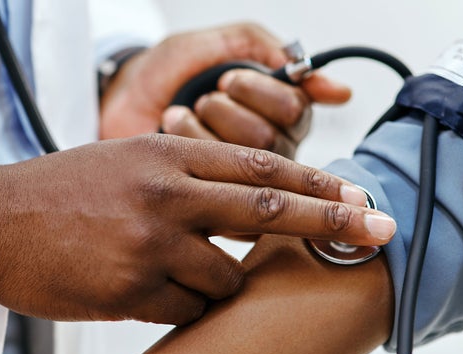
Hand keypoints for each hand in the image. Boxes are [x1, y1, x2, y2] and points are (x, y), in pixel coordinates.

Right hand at [0, 135, 394, 324]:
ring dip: (214, 282)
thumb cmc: (60, 191)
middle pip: (271, 211)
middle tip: (379, 229)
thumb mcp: (126, 160)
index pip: (260, 167)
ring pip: (224, 278)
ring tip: (167, 271)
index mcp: (166, 154)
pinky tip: (139, 289)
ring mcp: (151, 244)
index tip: (358, 195)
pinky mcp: (132, 290)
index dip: (316, 183)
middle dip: (333, 221)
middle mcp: (166, 194)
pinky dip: (178, 305)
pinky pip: (186, 309)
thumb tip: (244, 207)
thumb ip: (184, 176)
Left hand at [99, 23, 350, 156]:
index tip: (227, 78)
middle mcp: (267, 151)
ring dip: (205, 124)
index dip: (260, 92)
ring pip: (242, 164)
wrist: (121, 94)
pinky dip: (186, 139)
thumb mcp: (222, 45)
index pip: (295, 110)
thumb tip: (341, 94)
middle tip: (204, 97)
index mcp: (279, 114)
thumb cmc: (172, 69)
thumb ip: (278, 59)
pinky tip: (171, 125)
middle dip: (226, 110)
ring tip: (182, 110)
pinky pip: (212, 181)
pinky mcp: (209, 199)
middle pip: (269, 140)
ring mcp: (238, 179)